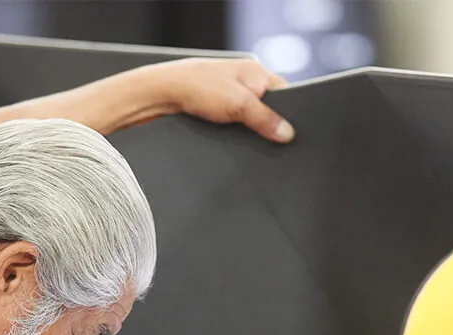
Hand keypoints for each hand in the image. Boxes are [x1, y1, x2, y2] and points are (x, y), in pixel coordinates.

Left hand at [159, 58, 294, 142]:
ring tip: (245, 142)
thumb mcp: (239, 105)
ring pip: (249, 119)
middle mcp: (246, 81)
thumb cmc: (199, 88)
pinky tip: (230, 141)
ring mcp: (231, 95)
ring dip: (248, 132)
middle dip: (266, 127)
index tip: (288, 136)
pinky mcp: (217, 108)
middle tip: (266, 143)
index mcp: (258, 73)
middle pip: (268, 109)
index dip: (289, 115)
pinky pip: (234, 124)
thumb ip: (265, 119)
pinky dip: (234, 133)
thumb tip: (287, 134)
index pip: (286, 95)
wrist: (163, 94)